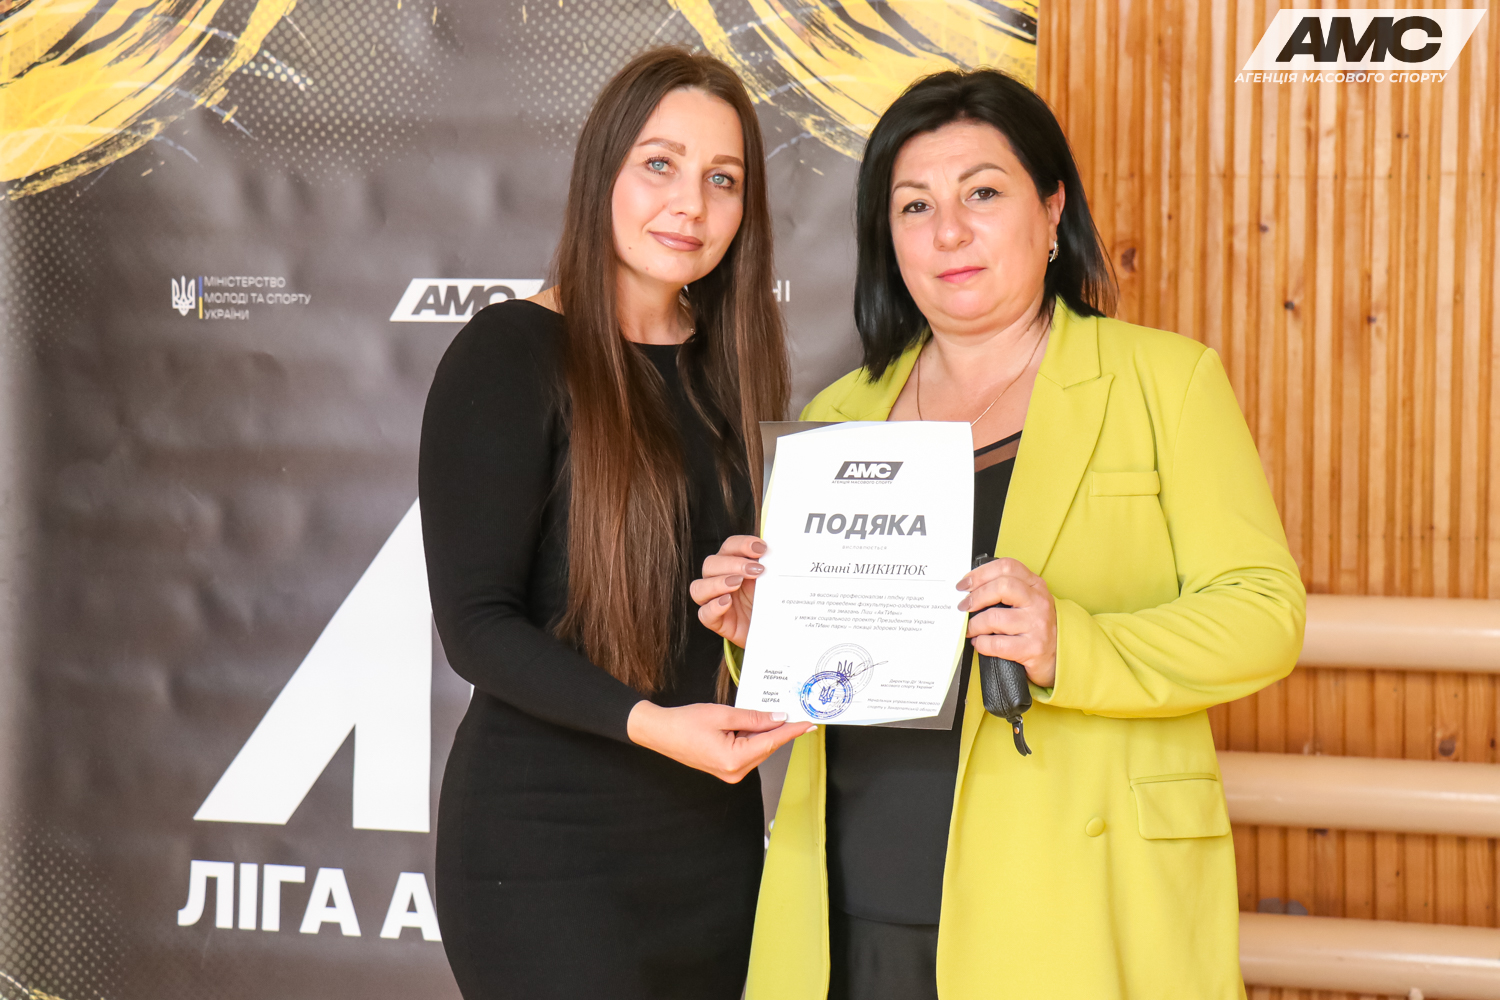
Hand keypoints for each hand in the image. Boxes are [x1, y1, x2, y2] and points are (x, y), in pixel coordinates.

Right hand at [626, 701, 814, 782]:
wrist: (660, 732)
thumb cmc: (685, 723)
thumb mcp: (723, 714)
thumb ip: (753, 717)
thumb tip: (778, 718)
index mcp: (734, 760)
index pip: (771, 742)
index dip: (792, 731)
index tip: (809, 724)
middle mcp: (735, 772)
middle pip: (766, 747)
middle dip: (779, 729)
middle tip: (796, 712)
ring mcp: (730, 773)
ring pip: (758, 749)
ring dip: (765, 732)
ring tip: (774, 713)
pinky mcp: (726, 768)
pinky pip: (748, 751)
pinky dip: (754, 738)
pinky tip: (757, 723)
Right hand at [689, 535, 766, 646]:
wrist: (775, 629)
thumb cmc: (771, 601)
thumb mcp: (773, 581)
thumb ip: (772, 566)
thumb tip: (780, 551)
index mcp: (733, 564)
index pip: (729, 547)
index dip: (742, 544)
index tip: (761, 548)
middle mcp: (720, 579)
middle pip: (711, 564)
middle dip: (733, 564)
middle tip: (756, 570)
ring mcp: (715, 601)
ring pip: (698, 587)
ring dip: (718, 583)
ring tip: (738, 583)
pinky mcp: (716, 622)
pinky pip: (704, 614)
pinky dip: (714, 606)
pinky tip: (728, 602)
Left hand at [957, 558, 1058, 686]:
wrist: (1058, 657)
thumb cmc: (1036, 627)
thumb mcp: (1028, 602)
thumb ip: (1006, 591)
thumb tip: (970, 589)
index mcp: (1035, 585)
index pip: (1007, 567)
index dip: (981, 573)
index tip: (964, 584)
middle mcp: (1038, 602)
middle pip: (1002, 587)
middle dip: (975, 597)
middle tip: (963, 606)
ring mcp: (1037, 625)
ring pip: (995, 617)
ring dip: (975, 625)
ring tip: (971, 629)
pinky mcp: (1033, 648)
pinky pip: (997, 644)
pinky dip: (982, 644)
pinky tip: (980, 643)